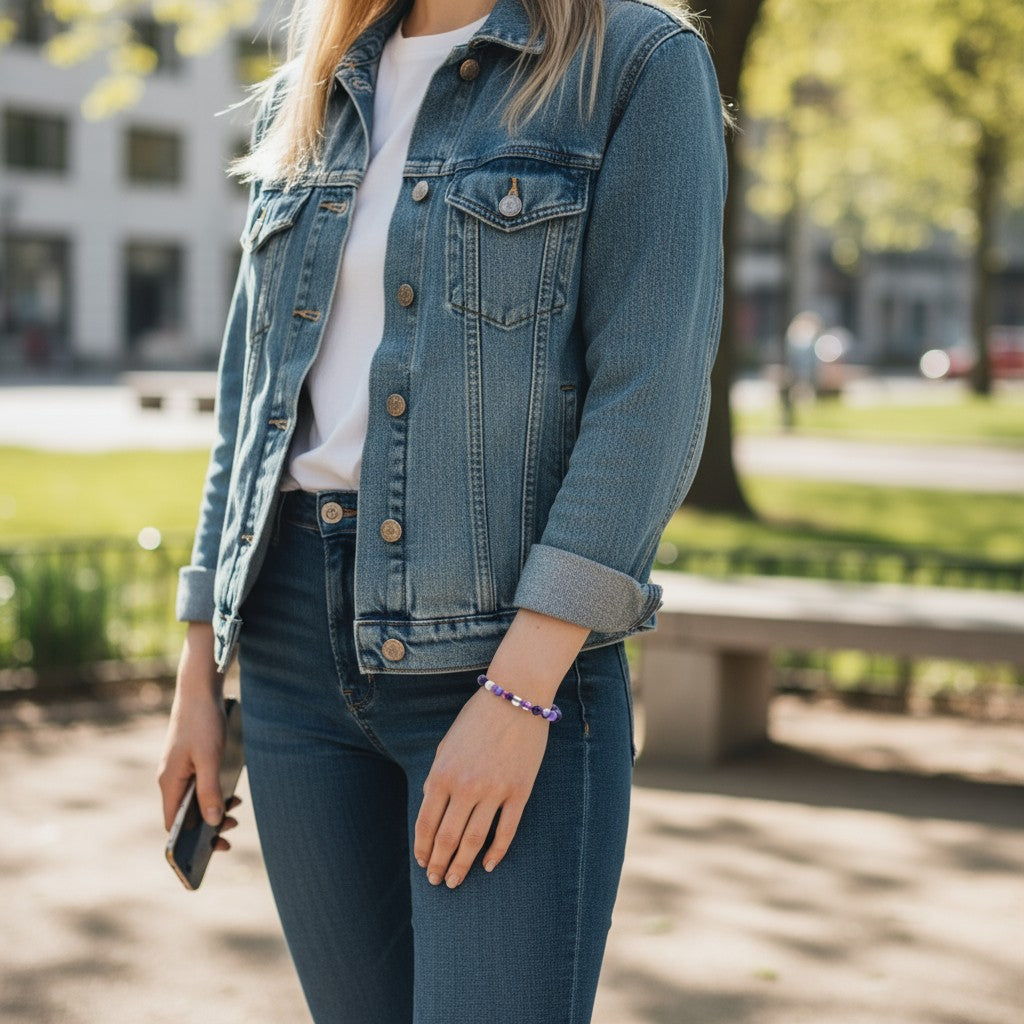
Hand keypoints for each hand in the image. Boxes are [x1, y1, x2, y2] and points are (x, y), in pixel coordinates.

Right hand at [157, 623, 242, 851]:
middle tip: (231, 831)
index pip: (172, 826)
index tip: (209, 853)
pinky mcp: (190, 760)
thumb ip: (209, 792)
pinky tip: (232, 792)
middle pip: (184, 816)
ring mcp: (179, 769)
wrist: (199, 689)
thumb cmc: (203, 723)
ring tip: (235, 809)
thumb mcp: (209, 760)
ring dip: (213, 809)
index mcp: (169, 783)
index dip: (188, 844)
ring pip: (194, 800)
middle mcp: (170, 779)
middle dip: (207, 827)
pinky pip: (199, 785)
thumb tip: (211, 822)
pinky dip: (214, 793)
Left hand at [414, 686, 549, 888]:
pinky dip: (496, 853)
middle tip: (437, 883)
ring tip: (456, 881)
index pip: (426, 824)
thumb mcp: (447, 745)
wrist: (515, 697)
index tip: (423, 863)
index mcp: (442, 774)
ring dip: (462, 865)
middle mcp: (465, 787)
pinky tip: (488, 866)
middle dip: (439, 865)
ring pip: (474, 841)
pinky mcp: (519, 791)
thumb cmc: (477, 718)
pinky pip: (506, 831)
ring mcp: (494, 791)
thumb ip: (438, 778)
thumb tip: (433, 810)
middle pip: (447, 838)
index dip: (423, 849)